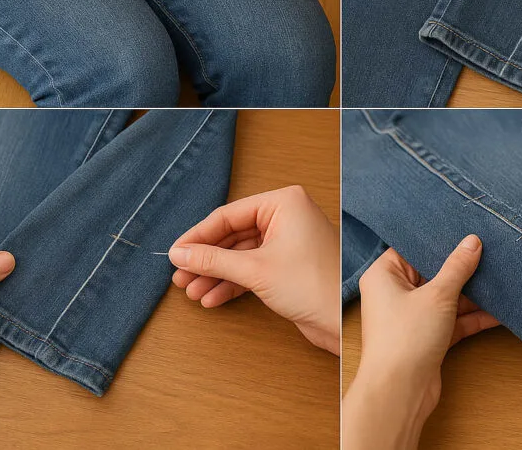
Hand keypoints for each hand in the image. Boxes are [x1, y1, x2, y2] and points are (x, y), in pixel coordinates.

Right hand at [168, 186, 338, 354]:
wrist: (345, 319)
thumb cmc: (314, 285)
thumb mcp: (254, 270)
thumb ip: (213, 260)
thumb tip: (180, 254)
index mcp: (283, 203)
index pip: (228, 215)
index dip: (198, 236)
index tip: (175, 253)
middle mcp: (286, 216)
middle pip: (232, 235)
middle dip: (206, 259)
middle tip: (180, 276)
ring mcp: (288, 241)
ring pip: (240, 254)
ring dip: (216, 274)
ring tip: (192, 291)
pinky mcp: (288, 265)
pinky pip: (252, 268)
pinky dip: (233, 282)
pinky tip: (212, 298)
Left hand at [342, 236, 499, 449]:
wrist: (400, 391)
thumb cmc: (406, 337)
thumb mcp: (438, 295)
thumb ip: (457, 267)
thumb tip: (472, 242)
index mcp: (384, 275)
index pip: (412, 249)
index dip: (438, 241)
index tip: (465, 231)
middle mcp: (394, 294)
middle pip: (432, 273)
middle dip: (461, 269)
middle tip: (490, 252)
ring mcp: (411, 317)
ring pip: (445, 298)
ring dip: (471, 294)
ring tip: (500, 279)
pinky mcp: (426, 338)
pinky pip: (452, 320)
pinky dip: (472, 317)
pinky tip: (499, 311)